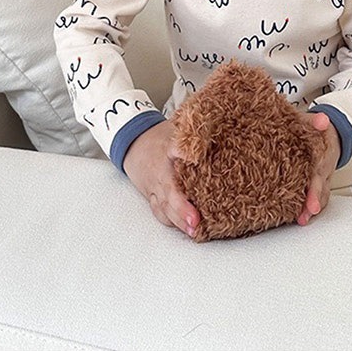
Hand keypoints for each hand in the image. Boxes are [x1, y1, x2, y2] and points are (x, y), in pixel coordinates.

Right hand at [122, 119, 200, 237]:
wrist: (132, 144)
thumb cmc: (160, 137)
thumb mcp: (177, 126)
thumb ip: (195, 129)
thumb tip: (219, 120)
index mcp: (167, 148)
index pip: (175, 148)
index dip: (184, 152)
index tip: (192, 158)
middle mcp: (159, 170)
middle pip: (169, 189)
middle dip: (181, 206)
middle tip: (196, 220)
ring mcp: (154, 186)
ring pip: (164, 205)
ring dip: (178, 219)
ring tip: (194, 230)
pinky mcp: (153, 197)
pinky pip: (160, 210)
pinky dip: (172, 221)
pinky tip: (186, 230)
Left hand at [296, 112, 340, 226]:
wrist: (332, 133)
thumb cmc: (317, 129)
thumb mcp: (314, 121)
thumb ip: (316, 119)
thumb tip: (323, 119)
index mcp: (323, 154)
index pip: (319, 172)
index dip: (315, 187)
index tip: (312, 202)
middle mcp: (325, 168)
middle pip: (321, 187)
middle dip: (315, 201)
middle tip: (307, 214)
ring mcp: (324, 177)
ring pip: (322, 194)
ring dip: (314, 208)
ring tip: (303, 219)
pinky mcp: (320, 182)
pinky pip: (320, 195)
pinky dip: (313, 206)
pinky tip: (302, 216)